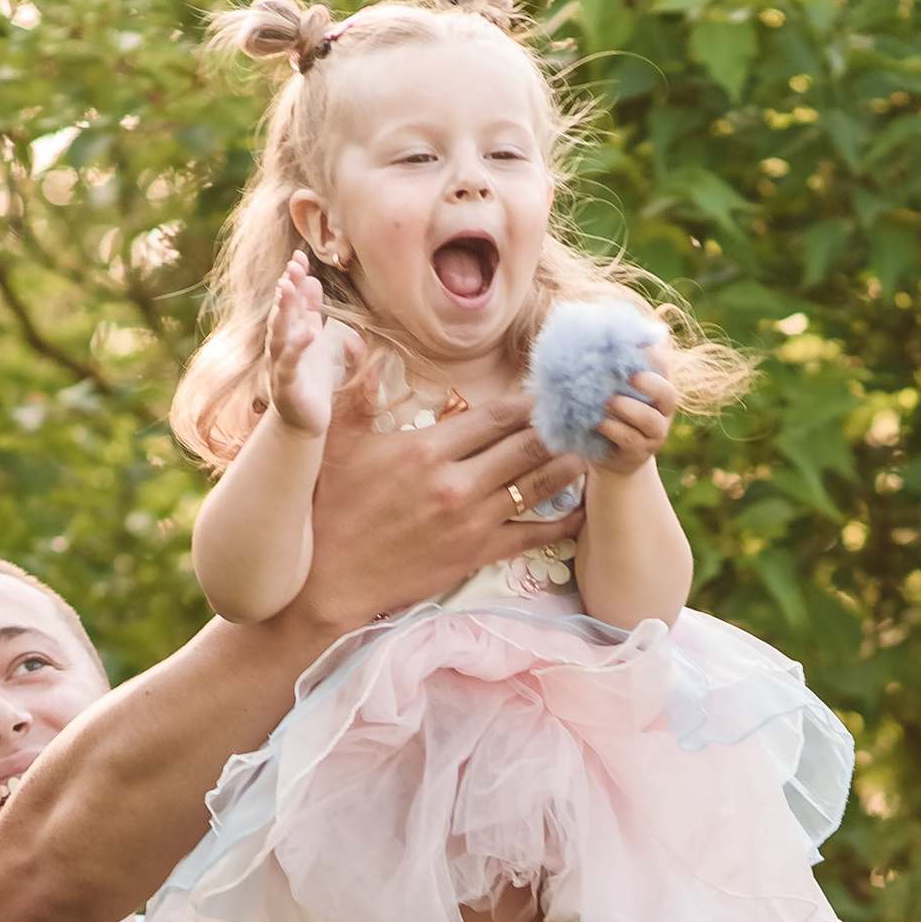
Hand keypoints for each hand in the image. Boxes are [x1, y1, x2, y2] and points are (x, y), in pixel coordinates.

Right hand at [264, 252, 354, 437]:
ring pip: (279, 334)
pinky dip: (296, 348)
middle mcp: (280, 347)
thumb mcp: (312, 339)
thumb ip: (310, 312)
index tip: (301, 257)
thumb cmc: (308, 379)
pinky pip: (290, 364)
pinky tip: (308, 333)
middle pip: (281, 313)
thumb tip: (312, 279)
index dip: (294, 280)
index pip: (289, 302)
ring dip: (283, 311)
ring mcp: (280, 366)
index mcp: (288, 334)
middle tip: (294, 266)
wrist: (304, 421)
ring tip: (290, 288)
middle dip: (287, 290)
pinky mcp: (287, 387)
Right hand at [298, 390, 586, 640]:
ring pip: (537, 486)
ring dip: (570, 466)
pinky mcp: (476, 555)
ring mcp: (471, 522)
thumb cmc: (332, 507)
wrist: (329, 579)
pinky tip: (582, 511)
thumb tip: (350, 342)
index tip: (552, 387)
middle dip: (559, 426)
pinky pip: (532, 536)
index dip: (531, 400)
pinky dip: (562, 522)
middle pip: (527, 446)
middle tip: (585, 412)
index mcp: (427, 449)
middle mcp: (456, 483)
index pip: (497, 416)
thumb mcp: (337, 443)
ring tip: (592, 448)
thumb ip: (356, 390)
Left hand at [591, 351, 679, 476]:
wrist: (609, 452)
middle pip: (667, 394)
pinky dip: (613, 429)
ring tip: (607, 402)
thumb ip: (610, 369)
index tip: (634, 345)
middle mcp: (661, 409)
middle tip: (630, 376)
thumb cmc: (610, 410)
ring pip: (650, 420)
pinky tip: (597, 422)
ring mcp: (654, 433)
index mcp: (656, 385)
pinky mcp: (639, 452)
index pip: (661, 365)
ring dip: (628, 409)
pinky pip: (630, 440)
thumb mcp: (612, 387)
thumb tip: (592, 335)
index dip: (651, 354)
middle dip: (649, 383)